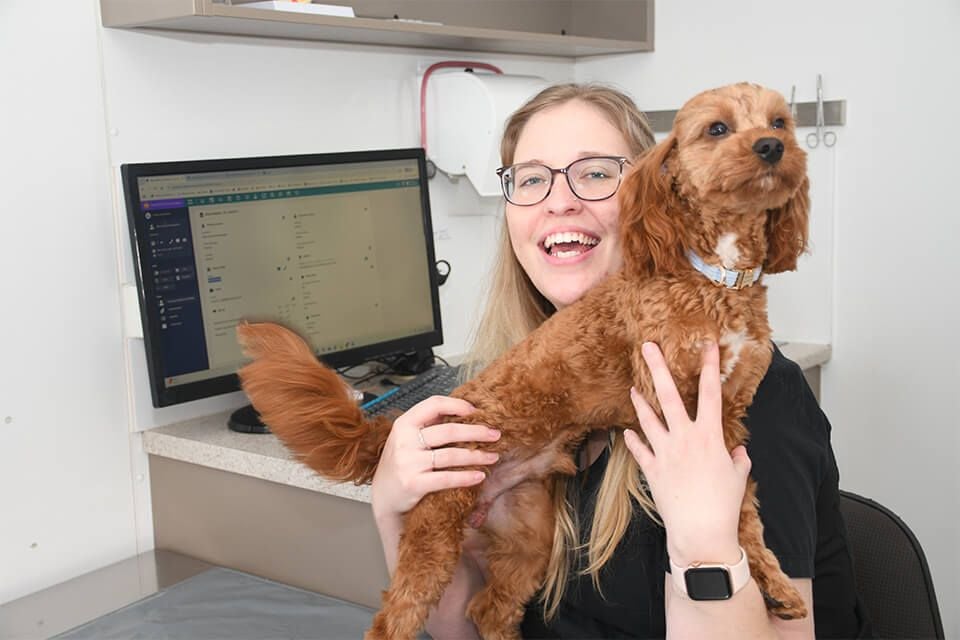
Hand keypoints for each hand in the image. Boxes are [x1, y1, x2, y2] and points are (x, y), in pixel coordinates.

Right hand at [370, 395, 500, 523]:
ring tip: (493, 457)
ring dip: (477, 456)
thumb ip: (429, 425)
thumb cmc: (401, 464)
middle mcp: (405, 440)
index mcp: (404, 424)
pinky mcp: (413, 483)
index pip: (433, 404)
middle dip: (477, 432)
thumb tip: (464, 412)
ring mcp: (408, 462)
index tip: (475, 411)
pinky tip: (479, 476)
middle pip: (448, 430)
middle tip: (495, 434)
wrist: (384, 497)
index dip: (457, 405)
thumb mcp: (407, 438)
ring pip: (451, 455)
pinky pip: (446, 478)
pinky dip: (466, 477)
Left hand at [623, 341, 749, 566]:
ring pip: (648, 419)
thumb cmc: (723, 505)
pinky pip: (640, 450)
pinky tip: (628, 432)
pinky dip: (634, 441)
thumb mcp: (738, 477)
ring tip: (633, 387)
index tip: (707, 345)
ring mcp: (665, 452)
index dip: (709, 367)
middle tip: (647, 346)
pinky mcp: (651, 469)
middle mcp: (685, 438)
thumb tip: (738, 451)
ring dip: (641, 402)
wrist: (701, 532)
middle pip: (670, 395)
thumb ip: (737, 459)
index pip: (711, 393)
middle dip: (658, 368)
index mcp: (710, 436)